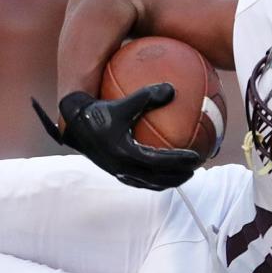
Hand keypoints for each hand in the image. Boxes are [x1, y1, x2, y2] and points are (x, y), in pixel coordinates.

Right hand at [32, 85, 200, 189]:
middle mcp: (123, 167)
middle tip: (196, 169)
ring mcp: (119, 172)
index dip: (178, 161)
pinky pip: (140, 181)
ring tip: (184, 176)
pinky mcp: (116, 173)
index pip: (158, 161)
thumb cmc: (99, 112)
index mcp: (125, 153)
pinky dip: (155, 180)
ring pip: (149, 183)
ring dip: (168, 181)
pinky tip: (164, 173)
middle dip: (178, 176)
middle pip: (157, 178)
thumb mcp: (123, 103)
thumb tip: (172, 89)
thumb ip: (147, 96)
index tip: (195, 157)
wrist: (75, 127)